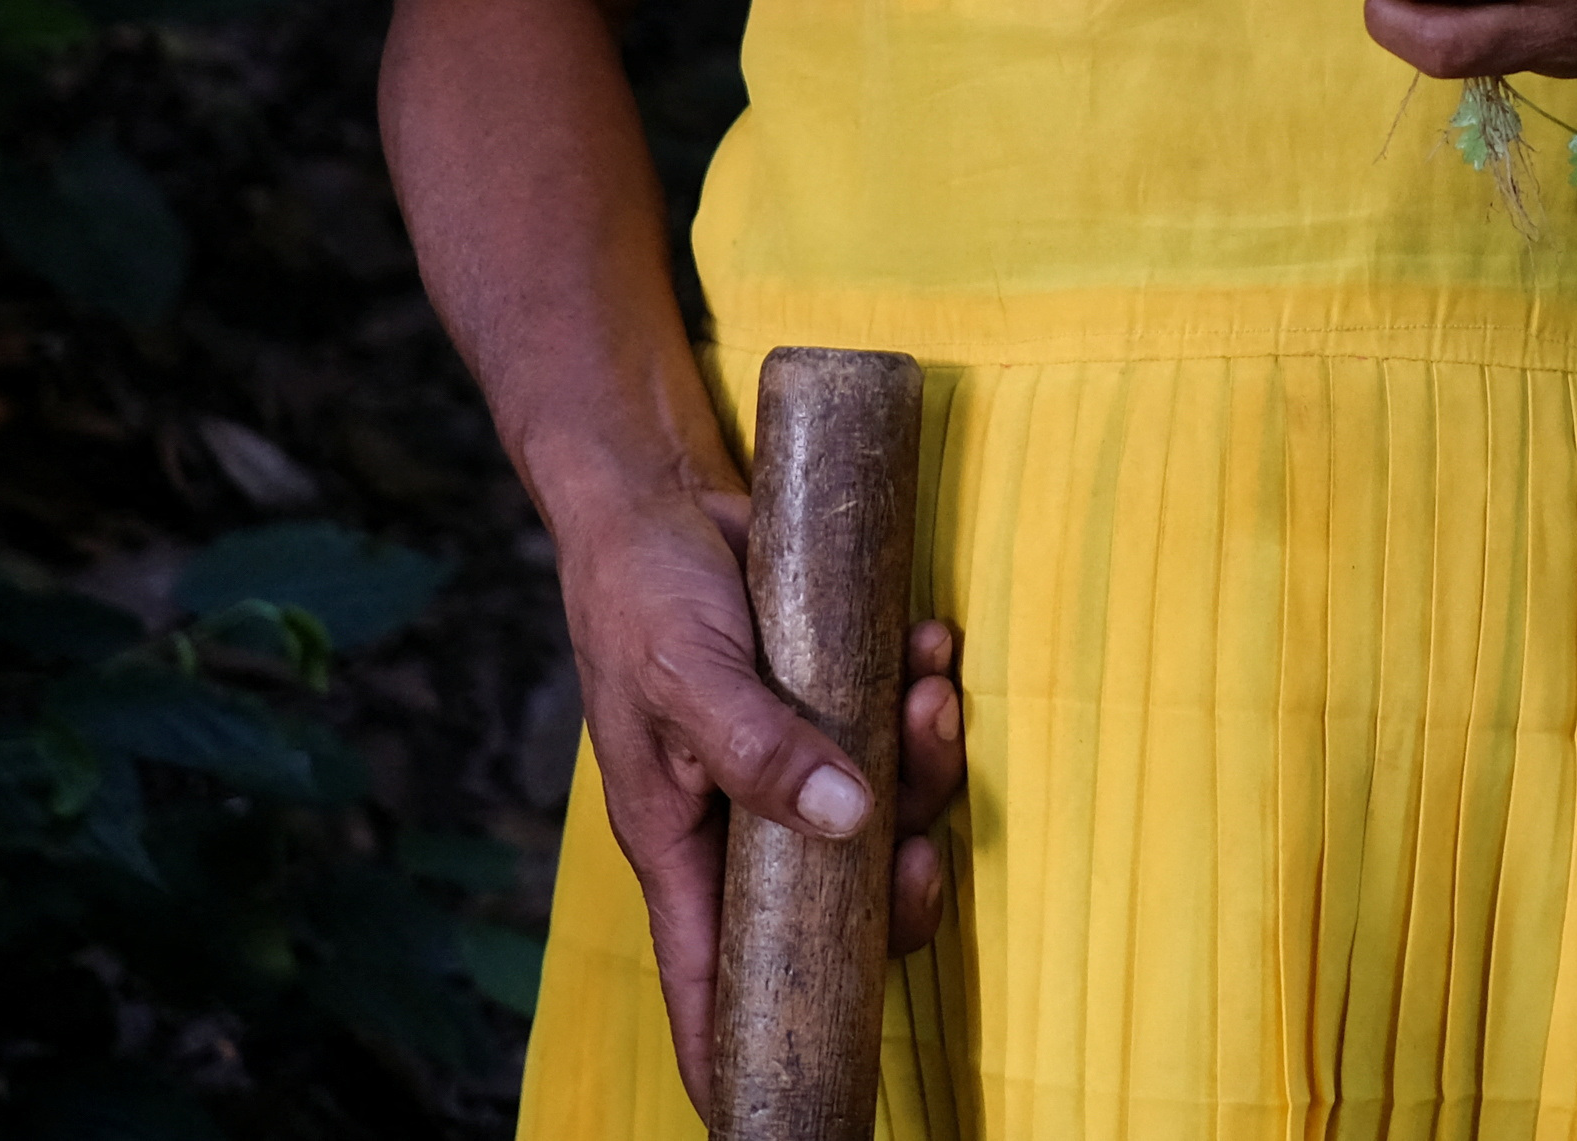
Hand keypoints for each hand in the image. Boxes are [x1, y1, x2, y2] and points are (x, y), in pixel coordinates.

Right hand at [555, 487, 964, 1121]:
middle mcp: (744, 823)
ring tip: (933, 692)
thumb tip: (849, 822)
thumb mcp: (684, 678)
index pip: (714, 985)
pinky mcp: (831, 705)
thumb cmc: (642, 596)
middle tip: (929, 843)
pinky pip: (898, 733)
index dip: (745, 1056)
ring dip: (926, 766)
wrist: (661, 499)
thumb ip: (759, 751)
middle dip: (899, 883)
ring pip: (883, 815)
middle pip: (838, 907)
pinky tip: (931, 643)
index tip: (782, 1123)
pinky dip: (923, 697)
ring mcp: (793, 766)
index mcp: (686, 848)